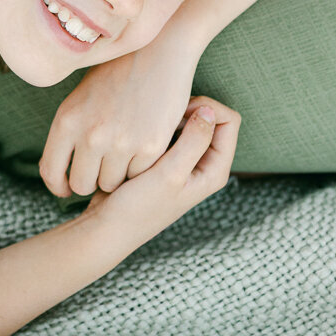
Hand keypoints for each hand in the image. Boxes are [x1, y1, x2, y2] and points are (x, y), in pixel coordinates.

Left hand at [39, 47, 195, 198]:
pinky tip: (144, 146)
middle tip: (102, 167)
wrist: (159, 49)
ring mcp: (121, 142)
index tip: (66, 189)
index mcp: (67, 119)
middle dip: (91, 180)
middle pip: (82, 184)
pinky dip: (140, 167)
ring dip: (116, 174)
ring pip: (111, 184)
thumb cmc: (118, 70)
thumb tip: (59, 171)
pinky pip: (138, 175)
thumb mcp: (81, 96)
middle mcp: (90, 134)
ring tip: (125, 151)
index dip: (58, 186)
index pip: (50, 171)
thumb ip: (69, 131)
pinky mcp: (150, 146)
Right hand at [83, 97, 239, 245]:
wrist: (106, 227)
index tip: (179, 111)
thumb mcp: (169, 175)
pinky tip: (140, 131)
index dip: (208, 108)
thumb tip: (210, 110)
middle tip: (161, 116)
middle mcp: (203, 165)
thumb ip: (193, 142)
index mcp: (214, 170)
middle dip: (188, 110)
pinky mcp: (164, 159)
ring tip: (149, 124)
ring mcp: (183, 161)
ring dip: (171, 117)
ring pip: (188, 122)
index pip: (229, 121)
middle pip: (211, 118)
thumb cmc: (137, 209)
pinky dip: (158, 125)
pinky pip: (169, 131)